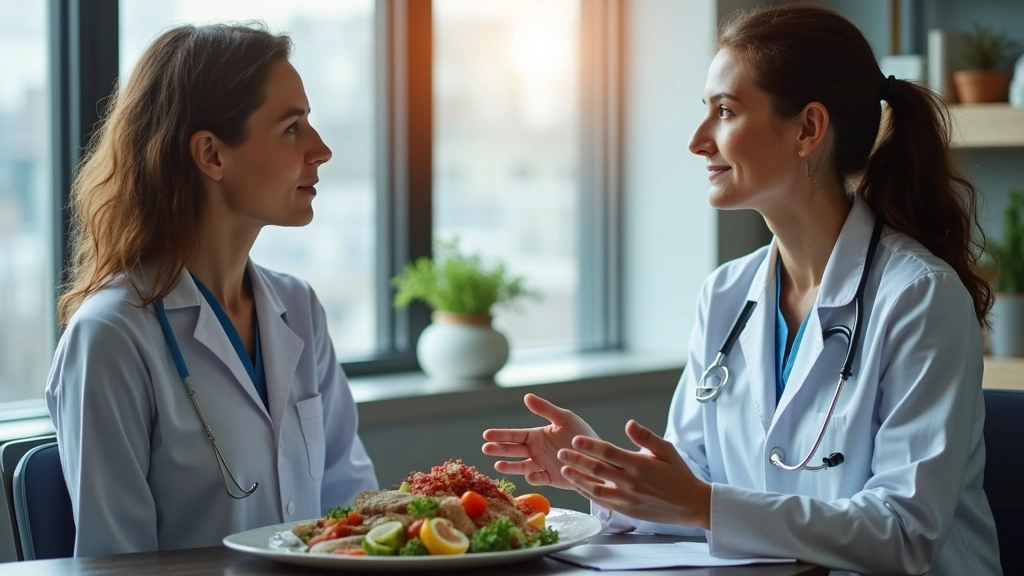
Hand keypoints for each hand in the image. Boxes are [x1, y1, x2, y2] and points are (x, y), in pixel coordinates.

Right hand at [481, 394, 598, 489]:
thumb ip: (545, 409)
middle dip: (499, 449)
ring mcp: (541, 465)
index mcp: (536, 436)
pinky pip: (539, 478)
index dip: (500, 435)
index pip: (514, 435)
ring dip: (510, 466)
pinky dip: (533, 477)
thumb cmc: (581, 435)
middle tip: (486, 449)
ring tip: (498, 465)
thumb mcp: (564, 418)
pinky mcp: (550, 478)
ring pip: (521, 466)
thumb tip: (526, 396)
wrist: (599, 456)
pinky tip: (530, 474)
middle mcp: (535, 451)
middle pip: (513, 450)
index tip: (486, 435)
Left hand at [557, 419, 710, 528]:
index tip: (575, 440)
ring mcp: (626, 498)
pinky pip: (602, 502)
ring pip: (595, 488)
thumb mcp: (667, 451)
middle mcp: (630, 482)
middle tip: (561, 452)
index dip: (590, 445)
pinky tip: (578, 486)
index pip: (608, 452)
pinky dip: (587, 494)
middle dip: (577, 460)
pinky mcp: (625, 510)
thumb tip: (629, 423)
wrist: (689, 504)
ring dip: (578, 478)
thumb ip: (646, 437)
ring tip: (564, 470)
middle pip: (597, 469)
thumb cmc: (679, 474)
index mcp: (639, 464)